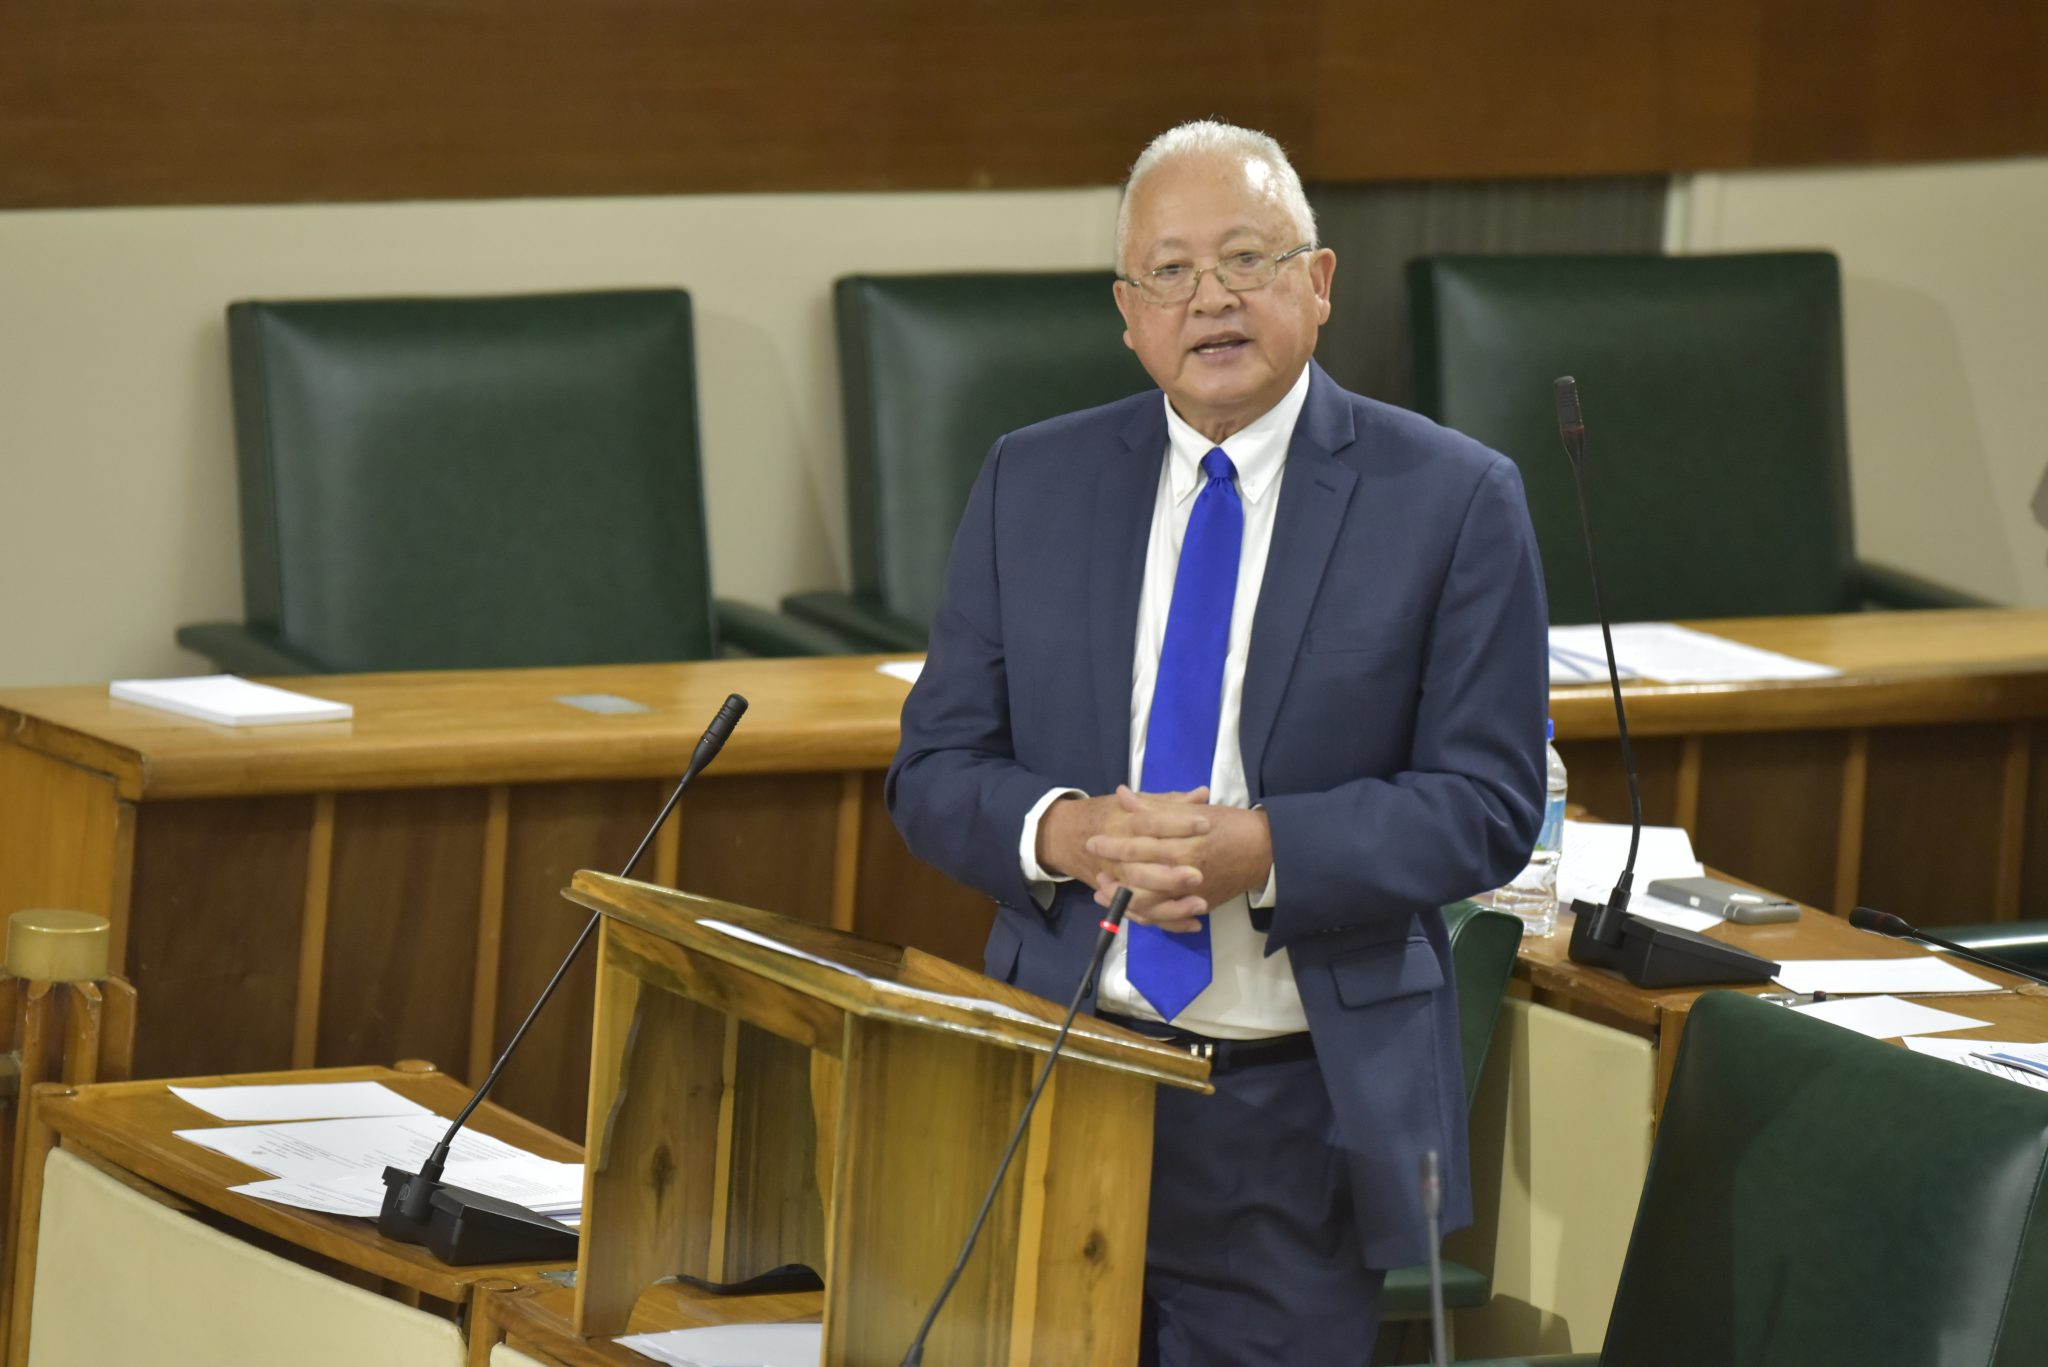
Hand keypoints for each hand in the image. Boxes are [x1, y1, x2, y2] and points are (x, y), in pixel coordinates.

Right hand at [1036, 785, 1211, 907]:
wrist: (1067, 836)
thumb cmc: (1109, 816)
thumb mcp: (1135, 802)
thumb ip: (1169, 802)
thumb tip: (1203, 794)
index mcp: (1122, 825)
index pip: (1150, 824)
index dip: (1178, 824)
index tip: (1205, 824)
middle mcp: (1116, 857)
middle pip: (1142, 870)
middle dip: (1170, 875)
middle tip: (1199, 875)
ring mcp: (1117, 882)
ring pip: (1140, 900)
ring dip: (1170, 906)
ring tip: (1201, 903)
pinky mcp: (1121, 900)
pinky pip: (1143, 917)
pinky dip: (1167, 923)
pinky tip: (1194, 923)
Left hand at [1084, 787, 1272, 931]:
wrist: (1262, 850)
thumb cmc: (1227, 824)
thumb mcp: (1191, 811)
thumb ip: (1154, 806)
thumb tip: (1124, 796)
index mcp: (1180, 843)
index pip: (1137, 844)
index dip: (1112, 844)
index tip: (1093, 840)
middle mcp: (1182, 871)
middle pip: (1137, 877)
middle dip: (1112, 875)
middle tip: (1095, 870)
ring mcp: (1189, 892)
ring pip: (1147, 904)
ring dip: (1122, 900)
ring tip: (1104, 892)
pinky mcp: (1197, 906)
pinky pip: (1165, 918)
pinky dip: (1145, 916)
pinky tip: (1129, 909)